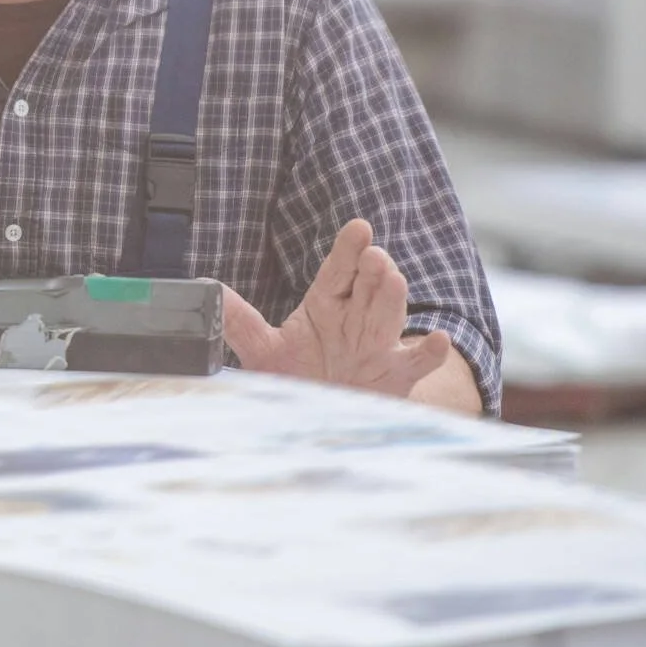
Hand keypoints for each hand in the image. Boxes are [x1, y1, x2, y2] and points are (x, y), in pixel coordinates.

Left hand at [220, 218, 452, 400]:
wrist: (329, 419)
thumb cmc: (301, 377)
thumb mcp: (266, 352)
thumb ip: (241, 324)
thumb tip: (208, 293)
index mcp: (326, 306)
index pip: (338, 271)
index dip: (348, 250)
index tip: (359, 227)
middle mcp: (356, 320)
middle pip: (369, 286)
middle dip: (372, 269)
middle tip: (373, 254)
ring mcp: (379, 346)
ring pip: (391, 315)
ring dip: (393, 298)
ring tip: (393, 280)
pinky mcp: (397, 377)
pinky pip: (417, 362)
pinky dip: (429, 352)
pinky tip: (437, 341)